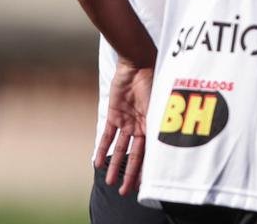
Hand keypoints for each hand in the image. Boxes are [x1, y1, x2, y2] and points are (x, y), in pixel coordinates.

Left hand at [95, 58, 153, 195]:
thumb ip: (158, 127)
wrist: (138, 65)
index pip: (151, 153)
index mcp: (155, 125)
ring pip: (120, 149)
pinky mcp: (114, 115)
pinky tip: (96, 163)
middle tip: (124, 191)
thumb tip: (160, 150)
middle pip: (135, 155)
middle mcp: (142, 126)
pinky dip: (102, 149)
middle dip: (130, 174)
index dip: (147, 170)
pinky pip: (107, 136)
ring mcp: (128, 121)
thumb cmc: (154, 83)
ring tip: (109, 182)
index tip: (144, 186)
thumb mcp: (159, 107)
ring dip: (115, 166)